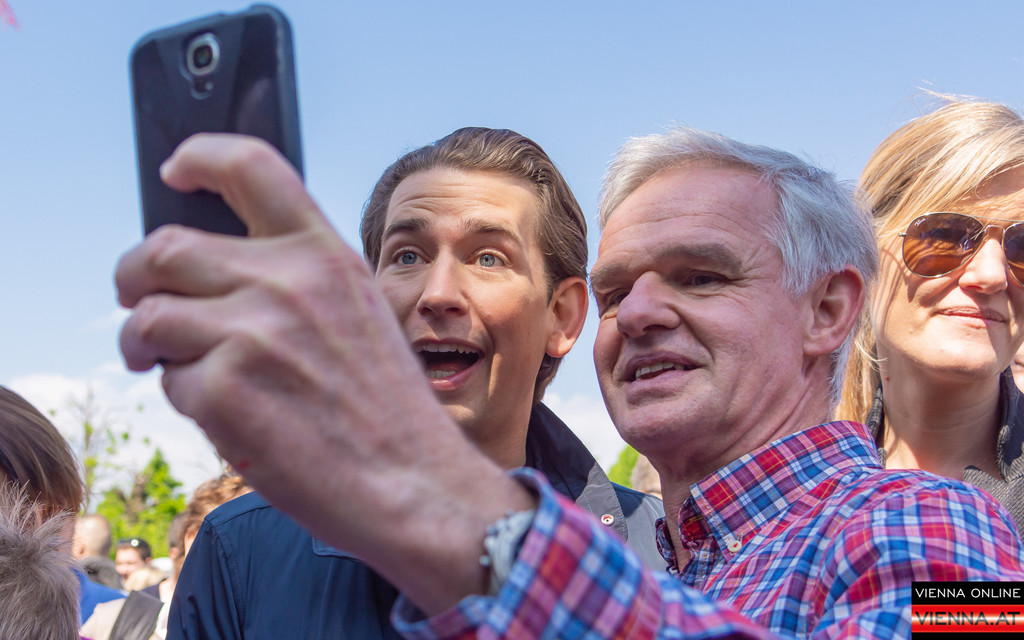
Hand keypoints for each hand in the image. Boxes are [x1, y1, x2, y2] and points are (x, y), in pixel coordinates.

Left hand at [116, 134, 533, 610]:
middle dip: (135, 278)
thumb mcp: (360, 314)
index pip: (251, 167)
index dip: (200, 158)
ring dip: (145, 343)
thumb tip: (213, 272)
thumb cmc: (385, 409)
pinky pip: (166, 378)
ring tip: (170, 366)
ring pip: (146, 315)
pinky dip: (182, 397)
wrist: (411, 482)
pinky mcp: (223, 390)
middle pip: (163, 247)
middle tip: (138, 303)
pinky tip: (224, 414)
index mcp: (325, 254)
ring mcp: (252, 333)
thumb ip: (297, 280)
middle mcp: (286, 281)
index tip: (177, 172)